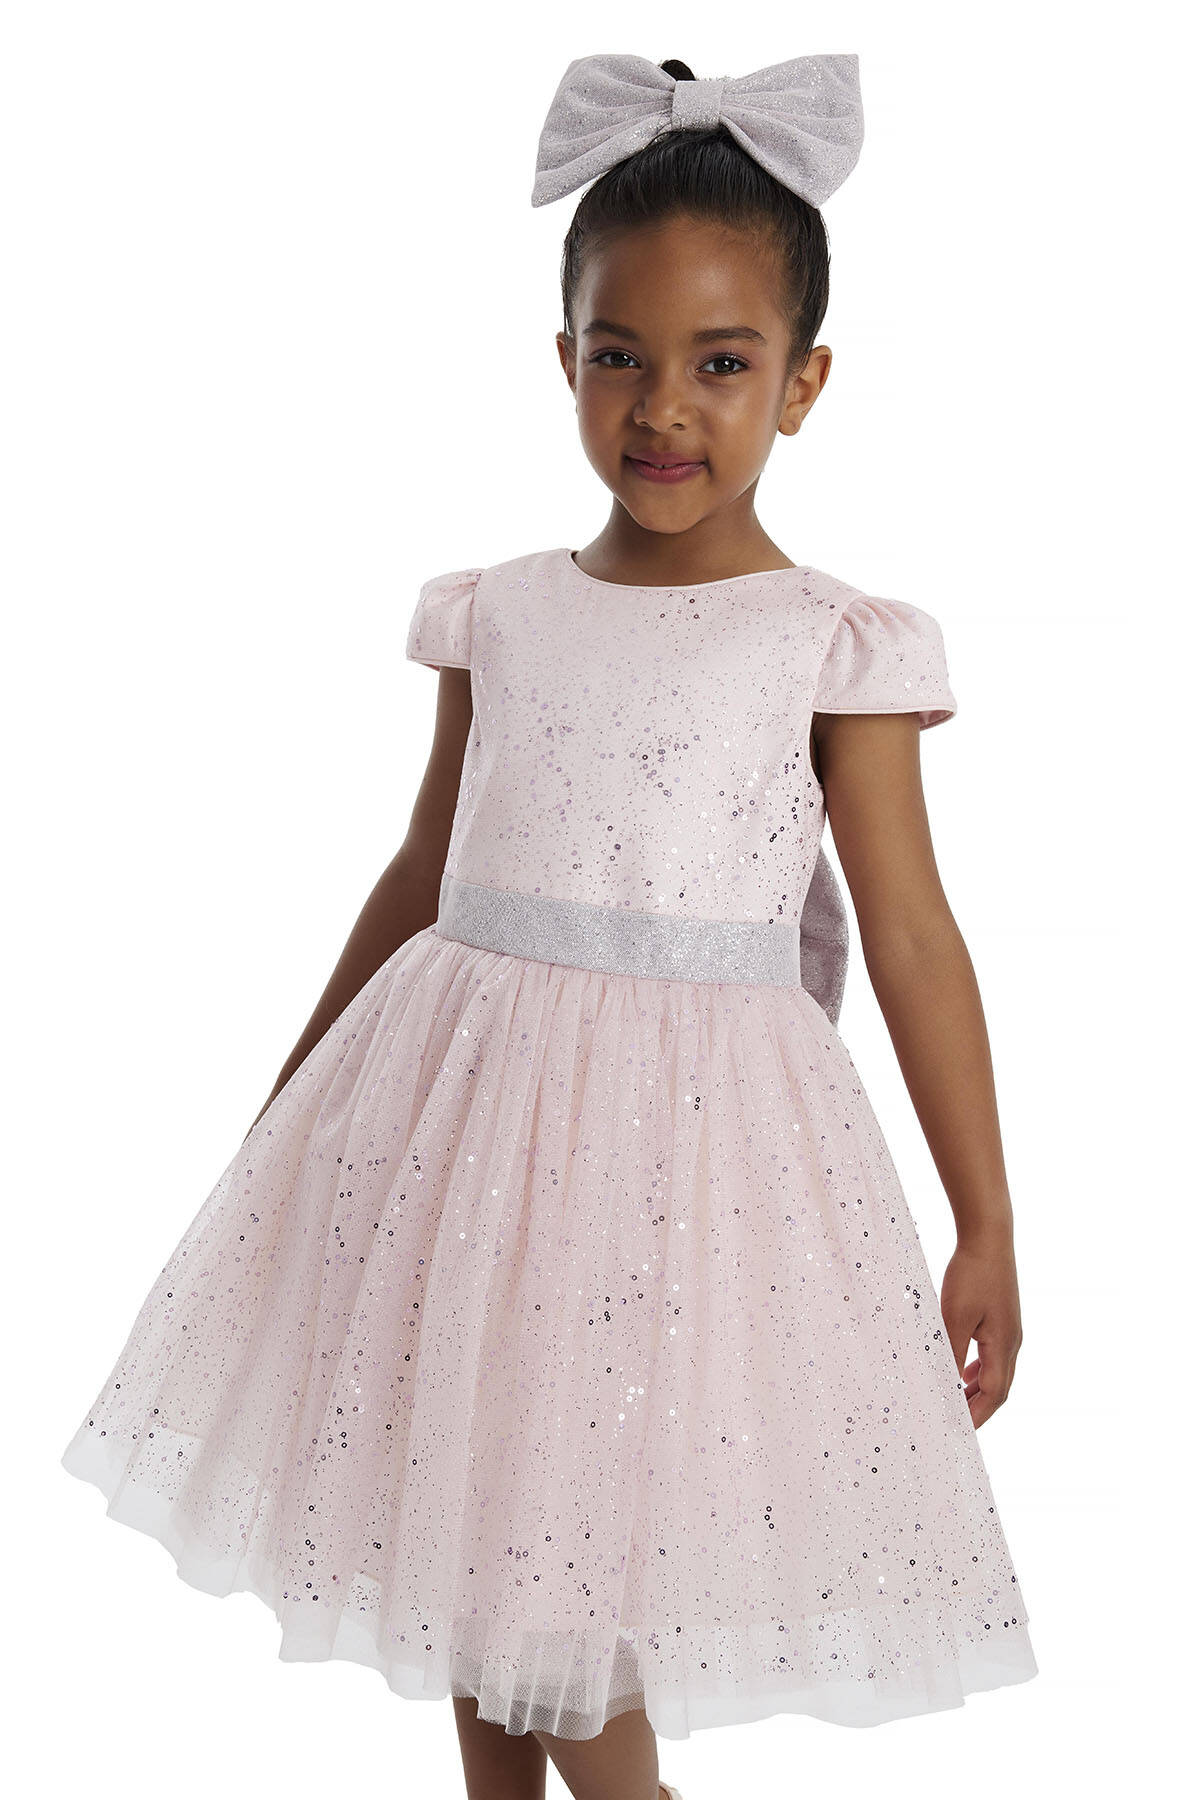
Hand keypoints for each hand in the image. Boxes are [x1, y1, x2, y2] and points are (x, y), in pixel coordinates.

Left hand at [940, 1233, 1022, 1428]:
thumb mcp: (954, 1316)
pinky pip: (993, 1356)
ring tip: (955, 1402)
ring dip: (977, 1391)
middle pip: (999, 1389)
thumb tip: (948, 1386)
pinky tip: (961, 1369)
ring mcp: (1010, 1330)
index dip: (977, 1416)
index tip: (959, 1431)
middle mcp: (1013, 1342)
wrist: (989, 1236)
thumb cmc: (972, 1274)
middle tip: (955, 1423)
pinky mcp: (1003, 1318)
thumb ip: (951, 1353)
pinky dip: (978, 1370)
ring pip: (997, 1373)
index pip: (994, 1395)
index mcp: (1003, 1346)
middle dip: (978, 1409)